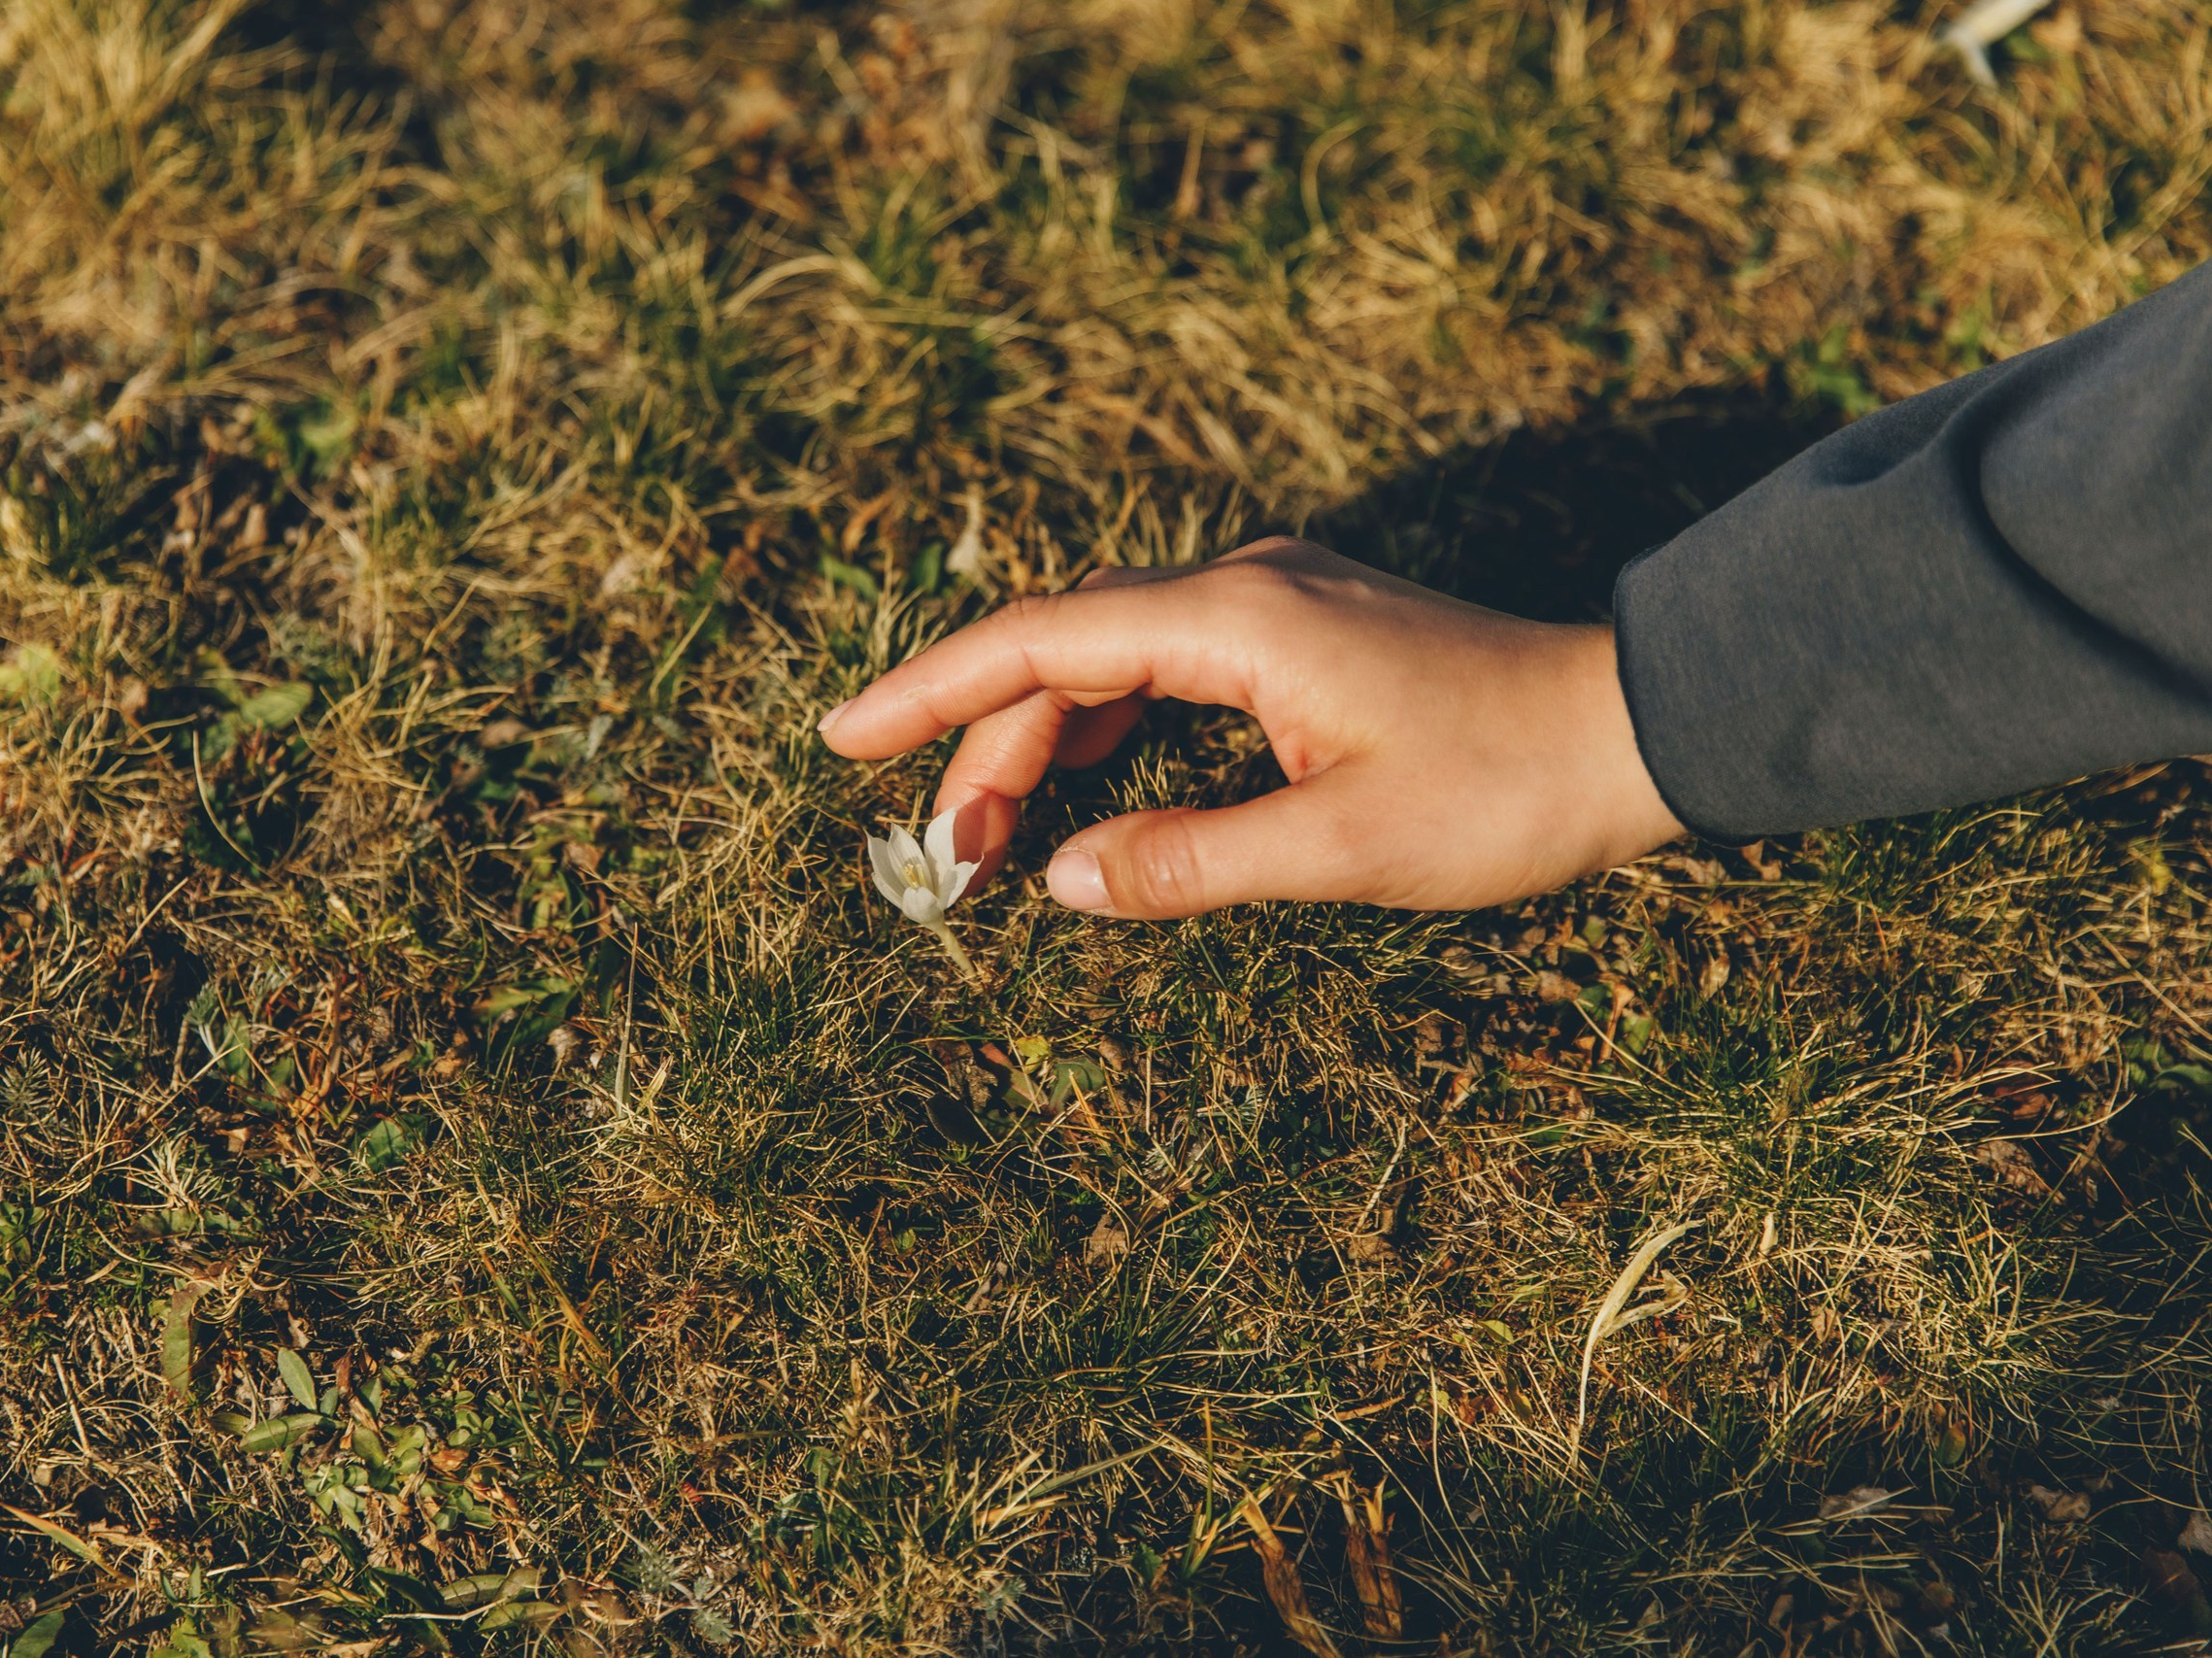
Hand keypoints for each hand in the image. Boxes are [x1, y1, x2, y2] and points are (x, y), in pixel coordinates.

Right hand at [817, 537, 1684, 915]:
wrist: (1634, 729)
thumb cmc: (1504, 788)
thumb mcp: (1339, 848)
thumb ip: (1185, 861)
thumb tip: (1055, 877)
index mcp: (1239, 621)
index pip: (1041, 641)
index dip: (931, 691)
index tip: (842, 738)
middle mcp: (1244, 588)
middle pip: (1064, 648)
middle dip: (983, 747)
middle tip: (942, 861)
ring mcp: (1275, 604)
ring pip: (1111, 656)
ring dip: (1042, 741)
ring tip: (991, 840)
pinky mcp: (1301, 634)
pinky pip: (1165, 665)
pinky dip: (1106, 726)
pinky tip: (1084, 788)